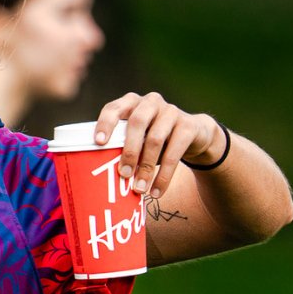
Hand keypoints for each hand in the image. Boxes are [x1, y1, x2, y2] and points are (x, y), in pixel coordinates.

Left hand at [94, 91, 224, 198]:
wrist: (194, 135)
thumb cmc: (152, 140)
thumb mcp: (136, 139)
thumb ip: (120, 148)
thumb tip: (99, 178)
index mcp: (131, 103)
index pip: (114, 108)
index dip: (106, 123)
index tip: (99, 142)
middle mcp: (150, 102)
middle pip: (137, 122)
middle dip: (128, 150)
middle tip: (123, 174)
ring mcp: (171, 111)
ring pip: (155, 139)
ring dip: (146, 167)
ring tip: (139, 189)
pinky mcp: (189, 125)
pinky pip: (175, 152)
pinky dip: (164, 175)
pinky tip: (157, 191)